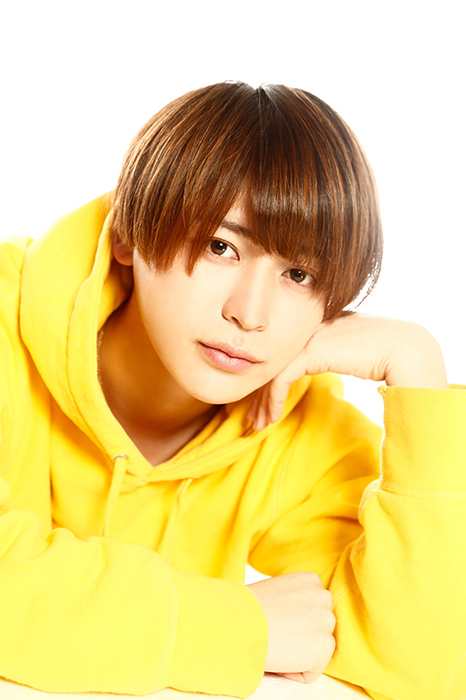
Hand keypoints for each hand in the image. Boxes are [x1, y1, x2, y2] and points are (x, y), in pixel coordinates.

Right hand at [247, 572, 335, 683]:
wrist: (239, 622)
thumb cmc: (246, 610)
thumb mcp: (276, 591)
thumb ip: (294, 600)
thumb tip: (296, 619)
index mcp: (310, 580)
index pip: (312, 610)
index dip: (292, 621)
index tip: (275, 621)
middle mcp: (323, 597)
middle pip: (318, 628)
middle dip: (299, 636)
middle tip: (275, 633)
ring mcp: (326, 621)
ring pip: (316, 649)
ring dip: (297, 653)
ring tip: (276, 643)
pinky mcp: (325, 646)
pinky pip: (312, 671)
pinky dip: (294, 672)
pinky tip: (279, 656)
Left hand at [249, 314, 447, 430]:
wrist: (405, 349)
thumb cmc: (389, 353)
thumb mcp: (355, 351)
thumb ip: (339, 353)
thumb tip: (338, 365)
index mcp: (318, 324)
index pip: (285, 352)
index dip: (272, 377)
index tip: (265, 401)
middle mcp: (308, 328)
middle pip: (274, 361)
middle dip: (261, 391)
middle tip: (252, 416)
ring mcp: (307, 338)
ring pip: (272, 371)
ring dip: (263, 400)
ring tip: (258, 423)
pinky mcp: (309, 352)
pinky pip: (280, 379)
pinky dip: (273, 400)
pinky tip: (272, 418)